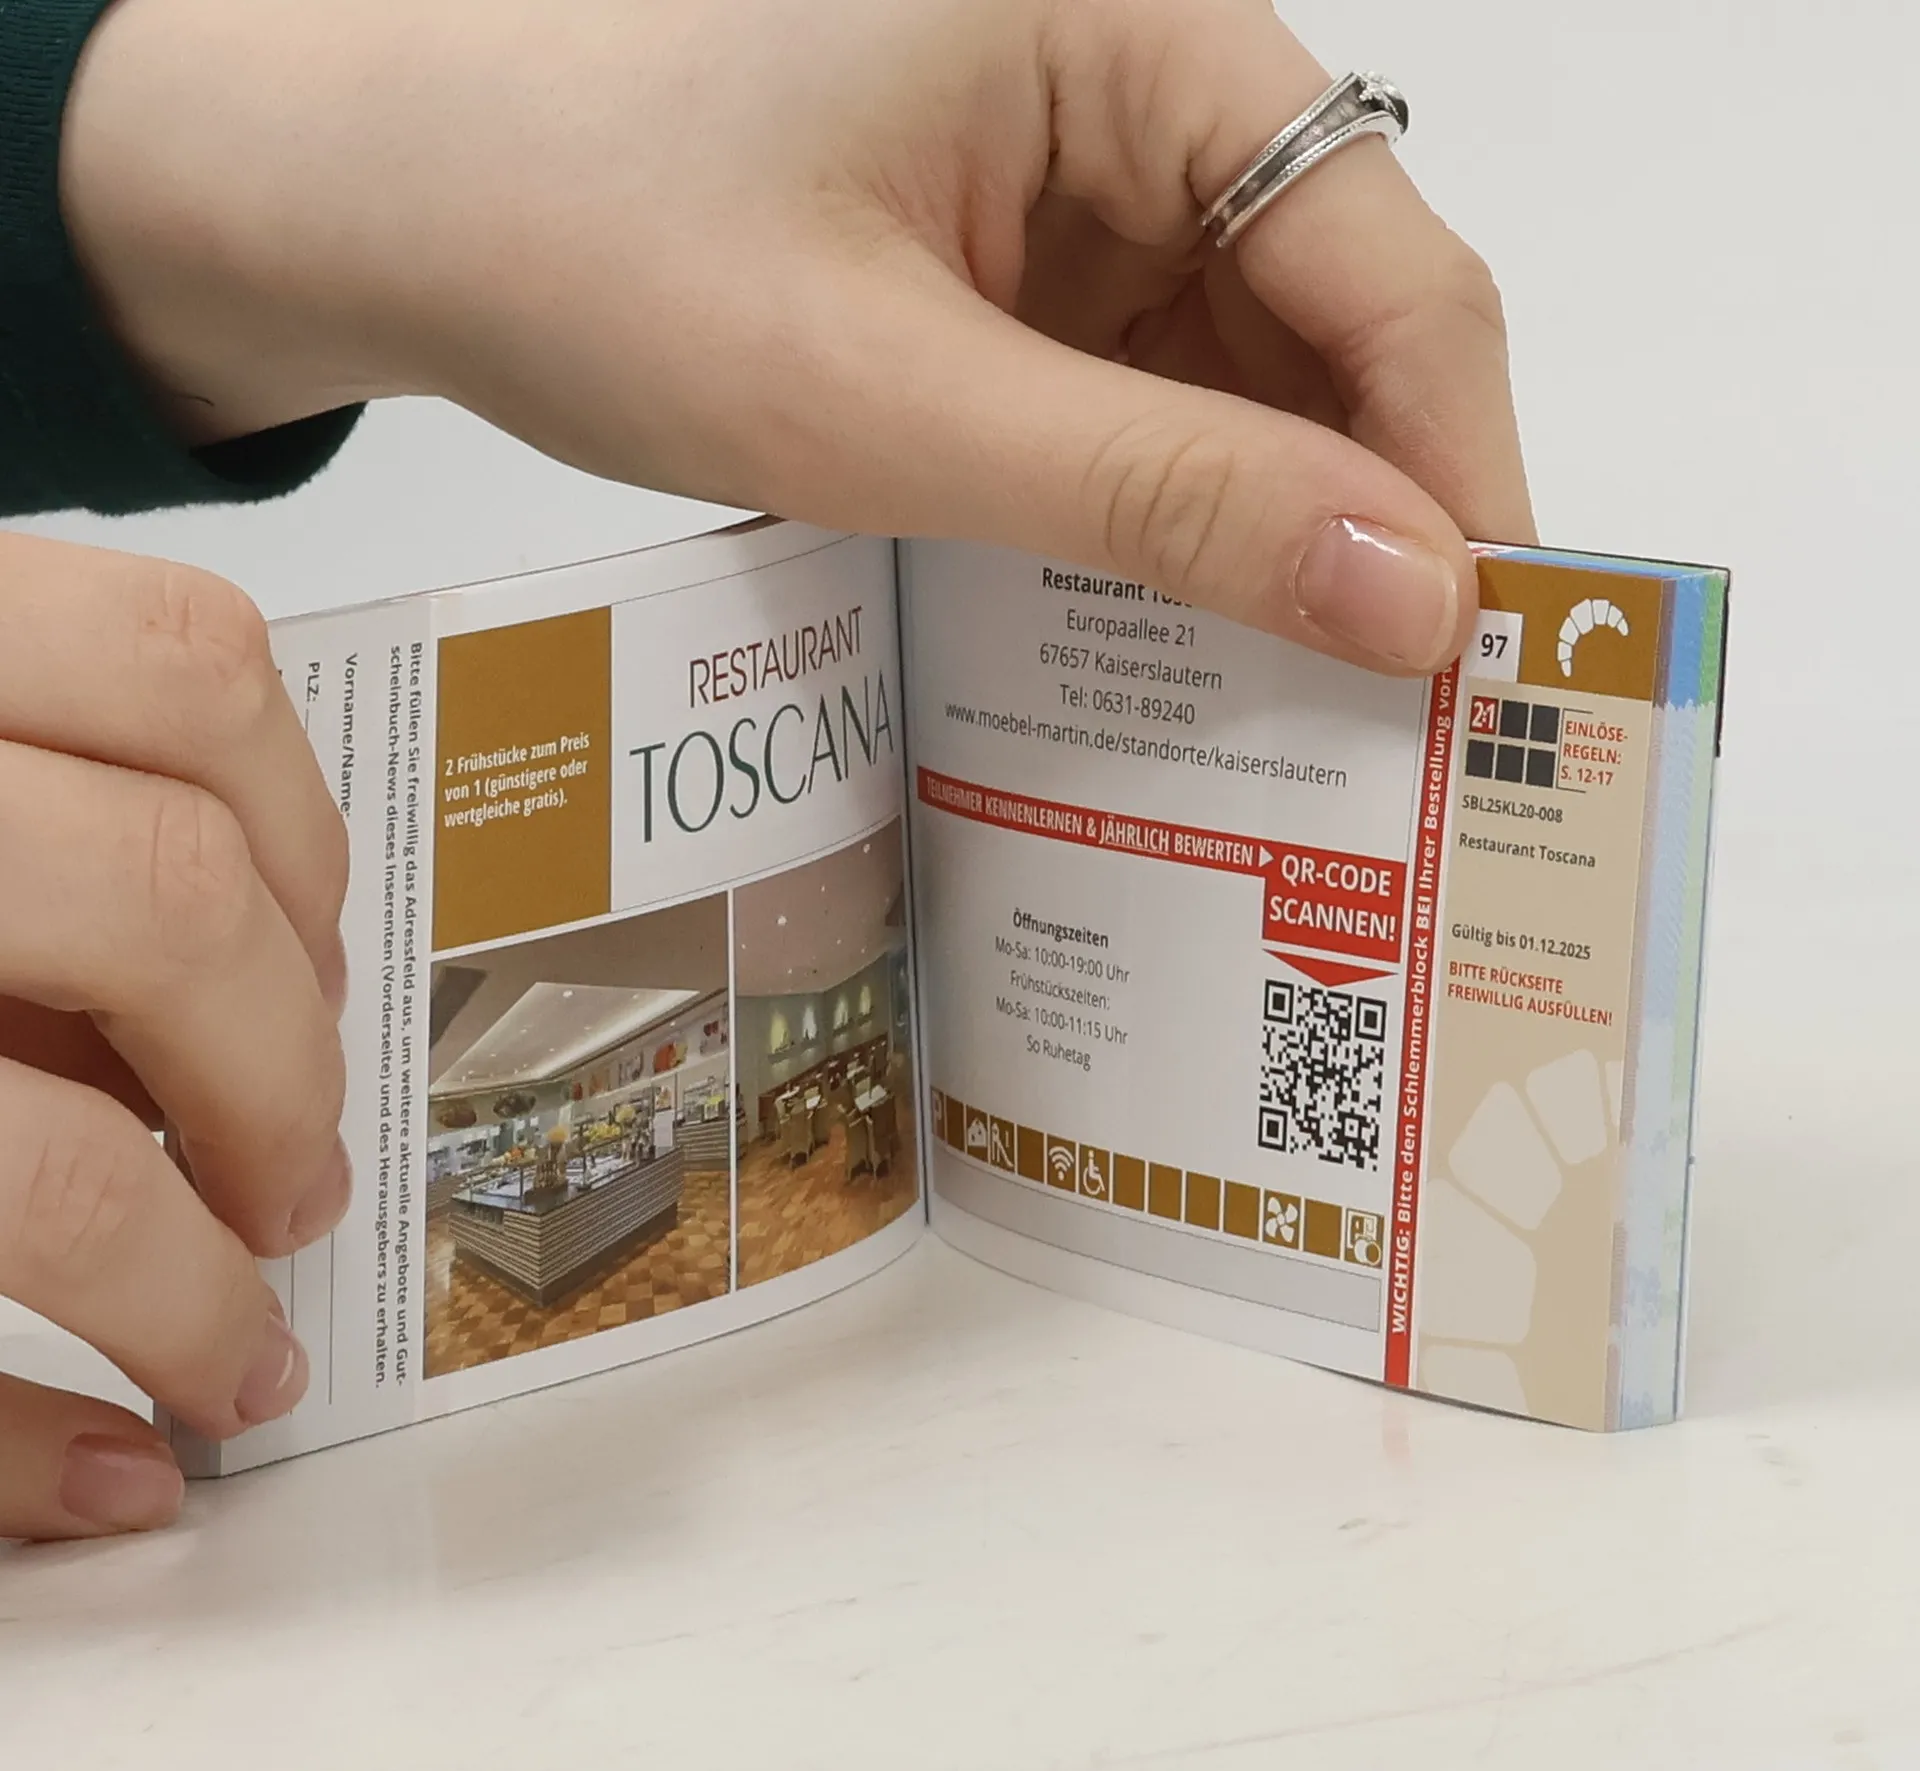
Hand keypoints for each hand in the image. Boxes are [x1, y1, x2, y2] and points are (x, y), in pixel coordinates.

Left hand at [0, 535, 347, 1540]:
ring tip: (292, 1014)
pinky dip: (247, 757)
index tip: (231, 1368)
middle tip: (284, 1196)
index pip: (43, 1174)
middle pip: (164, 907)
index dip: (181, 1302)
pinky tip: (231, 873)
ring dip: (303, 890)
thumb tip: (119, 1473)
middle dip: (276, 1088)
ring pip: (199, 695)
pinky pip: (156, 623)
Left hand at [64, 0, 1531, 674]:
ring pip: (1249, 385)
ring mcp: (1078, 199)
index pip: (1387, 259)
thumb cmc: (603, 241)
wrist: (411, 208)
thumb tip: (1414, 598)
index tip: (1476, 659)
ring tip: (1291, 720)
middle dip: (1368, 525)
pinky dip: (1163, 528)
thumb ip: (1159, 493)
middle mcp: (1138, 102)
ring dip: (1268, 544)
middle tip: (1395, 729)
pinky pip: (1145, 409)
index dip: (1454, 466)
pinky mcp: (1017, 283)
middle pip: (1337, 328)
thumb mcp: (892, 394)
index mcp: (1140, 39)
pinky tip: (1162, 642)